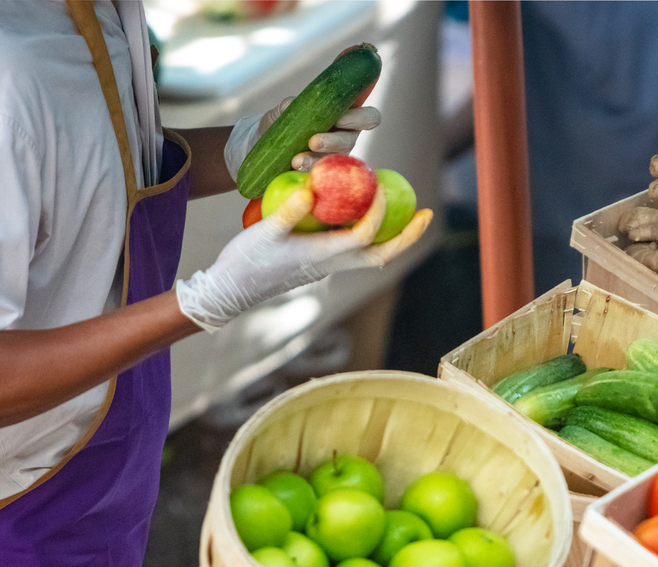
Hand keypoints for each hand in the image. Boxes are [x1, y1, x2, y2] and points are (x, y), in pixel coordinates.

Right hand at [175, 187, 432, 330]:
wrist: (231, 290)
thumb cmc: (245, 261)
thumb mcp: (265, 231)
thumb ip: (289, 212)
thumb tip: (310, 188)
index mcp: (323, 256)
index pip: (364, 235)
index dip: (376, 212)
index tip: (378, 184)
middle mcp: (334, 264)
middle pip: (383, 255)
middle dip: (408, 236)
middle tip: (427, 213)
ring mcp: (330, 266)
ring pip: (374, 256)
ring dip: (396, 237)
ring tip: (410, 213)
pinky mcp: (322, 263)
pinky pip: (358, 250)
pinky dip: (373, 235)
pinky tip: (369, 213)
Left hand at [224, 99, 381, 179]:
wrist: (266, 142)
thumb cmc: (284, 120)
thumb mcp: (284, 109)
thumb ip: (290, 104)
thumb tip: (290, 105)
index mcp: (346, 116)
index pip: (369, 117)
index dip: (360, 118)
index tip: (340, 118)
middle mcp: (346, 137)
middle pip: (352, 140)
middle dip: (334, 141)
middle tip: (313, 141)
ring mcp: (336, 157)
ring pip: (336, 159)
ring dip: (317, 159)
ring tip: (297, 160)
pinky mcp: (324, 173)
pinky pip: (322, 174)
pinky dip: (307, 170)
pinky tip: (294, 167)